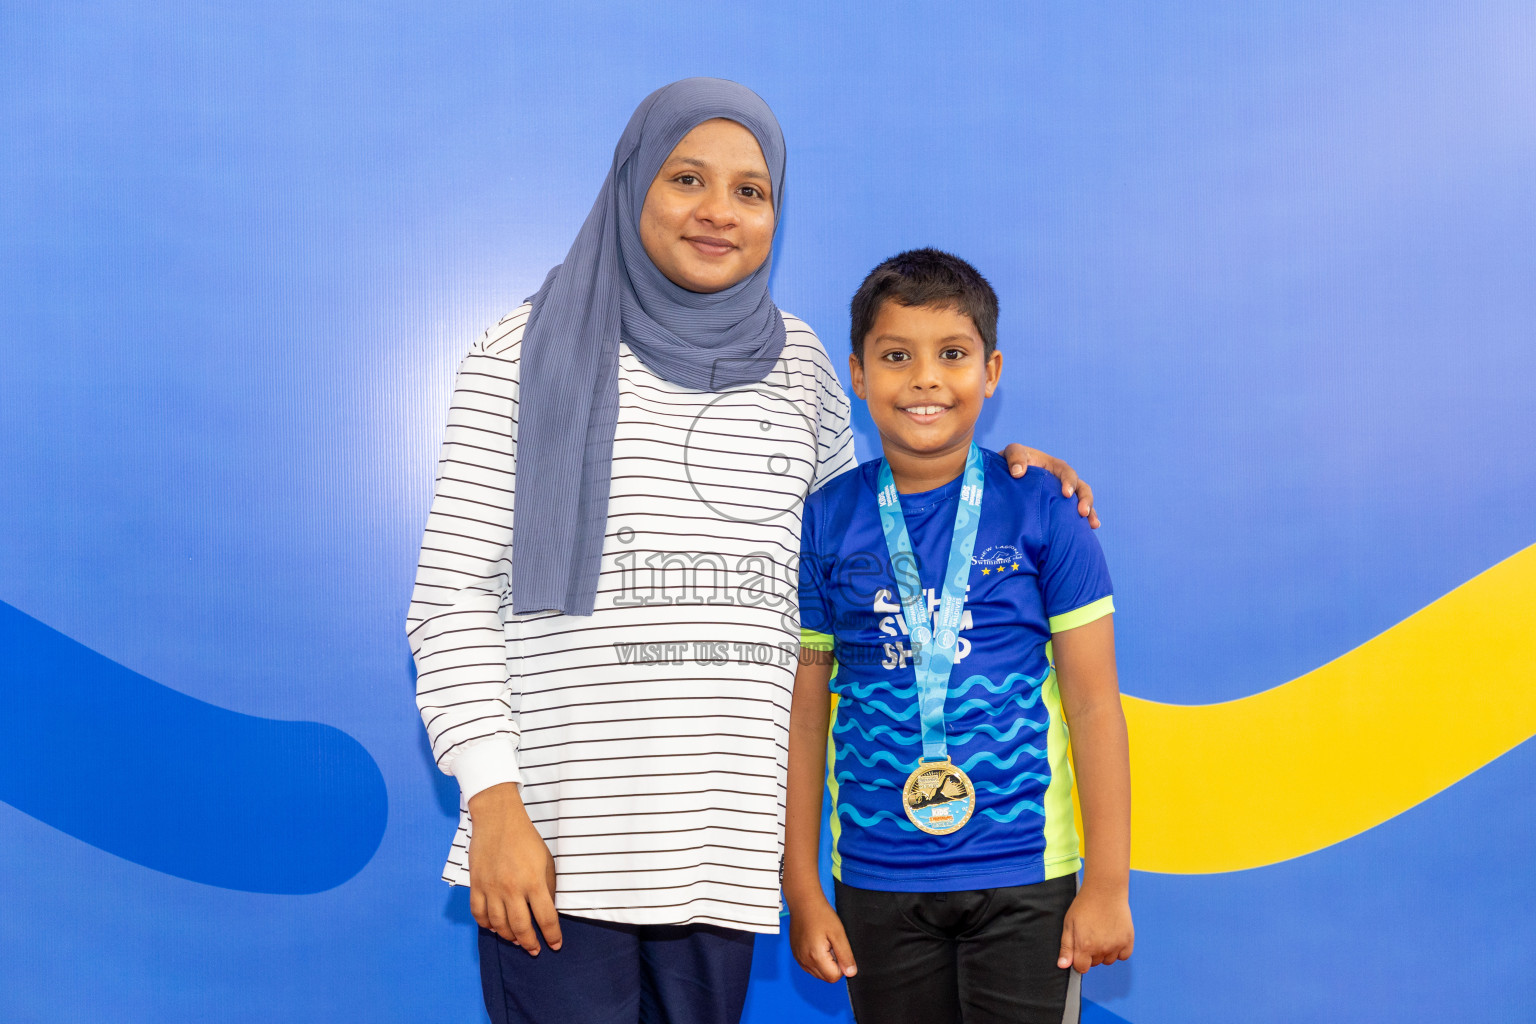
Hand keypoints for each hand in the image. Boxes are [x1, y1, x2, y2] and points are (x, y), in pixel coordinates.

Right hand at [467, 782, 561, 955]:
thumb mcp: (546, 860)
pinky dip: (486, 925)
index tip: (555, 945)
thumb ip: (548, 886)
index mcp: (533, 882)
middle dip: (530, 943)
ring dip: (509, 936)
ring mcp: (491, 888)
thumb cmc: (526, 839)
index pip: (546, 918)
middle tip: (534, 949)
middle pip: (521, 928)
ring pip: (498, 925)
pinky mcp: (476, 884)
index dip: (552, 936)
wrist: (498, 819)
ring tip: (516, 939)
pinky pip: (479, 913)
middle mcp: (511, 889)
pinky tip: (494, 927)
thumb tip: (547, 909)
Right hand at [788, 893, 857, 982]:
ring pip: (817, 973)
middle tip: (831, 945)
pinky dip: (816, 961)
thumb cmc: (821, 915)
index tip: (838, 949)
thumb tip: (851, 973)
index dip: (841, 965)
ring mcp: (798, 958)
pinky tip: (817, 944)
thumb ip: (845, 956)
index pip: (834, 977)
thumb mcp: (839, 934)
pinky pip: (809, 967)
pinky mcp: (796, 954)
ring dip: (824, 964)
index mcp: (816, 957)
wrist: (804, 903)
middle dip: (833, 965)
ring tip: (824, 943)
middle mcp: (805, 961)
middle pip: (825, 977)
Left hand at [1001, 443, 1099, 528]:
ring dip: (1090, 513)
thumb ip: (1015, 457)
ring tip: (1093, 525)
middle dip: (1085, 500)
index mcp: (1055, 467)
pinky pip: (1074, 515)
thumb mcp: (1013, 452)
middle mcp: (1063, 481)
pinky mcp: (1060, 509)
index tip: (1066, 494)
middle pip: (1082, 488)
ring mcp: (1063, 496)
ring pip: (1082, 503)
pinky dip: (1082, 522)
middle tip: (1082, 513)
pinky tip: (1088, 531)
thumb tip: (1018, 473)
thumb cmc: (1012, 462)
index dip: (1069, 482)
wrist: (1007, 477)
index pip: (1067, 473)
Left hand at [1057, 883, 1132, 972]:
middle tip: (1090, 935)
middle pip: (1095, 963)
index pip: (1082, 968)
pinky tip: (1113, 937)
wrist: (1105, 890)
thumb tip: (1063, 966)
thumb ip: (1066, 947)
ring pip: (1109, 960)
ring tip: (1102, 933)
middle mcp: (1102, 949)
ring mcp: (1116, 945)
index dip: (1079, 960)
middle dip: (1091, 954)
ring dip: (1105, 952)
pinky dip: (1119, 950)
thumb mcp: (1069, 924)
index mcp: (1085, 946)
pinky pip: (1124, 956)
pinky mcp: (1128, 940)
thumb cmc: (1084, 906)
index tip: (1080, 948)